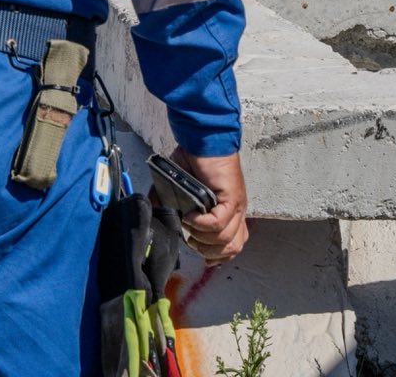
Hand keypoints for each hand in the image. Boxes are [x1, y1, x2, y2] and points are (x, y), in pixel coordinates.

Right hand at [172, 148, 249, 264]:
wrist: (202, 139)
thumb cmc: (193, 162)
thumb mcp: (183, 192)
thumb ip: (173, 209)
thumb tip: (159, 223)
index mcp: (229, 213)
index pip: (234, 245)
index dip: (219, 256)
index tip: (203, 256)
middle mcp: (236, 212)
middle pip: (231, 248)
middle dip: (207, 251)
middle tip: (191, 238)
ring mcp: (235, 205)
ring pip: (224, 239)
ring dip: (202, 237)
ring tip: (189, 224)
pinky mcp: (231, 197)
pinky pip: (218, 223)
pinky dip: (201, 224)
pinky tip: (191, 215)